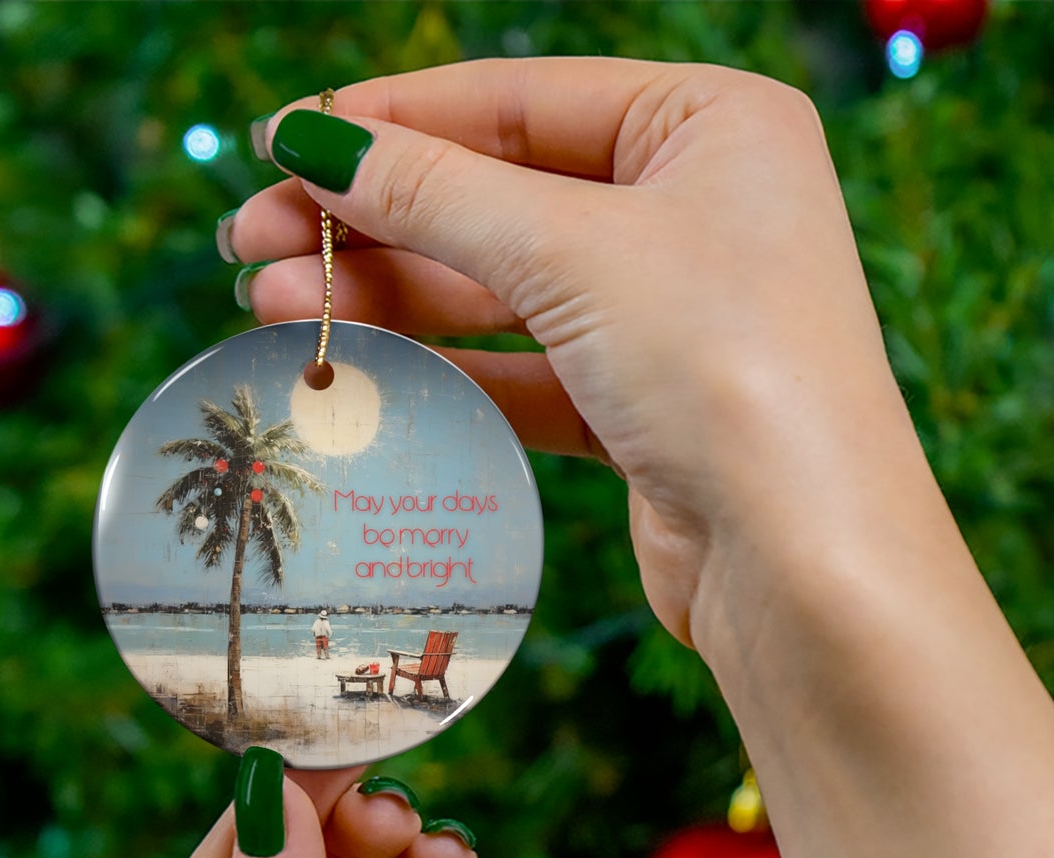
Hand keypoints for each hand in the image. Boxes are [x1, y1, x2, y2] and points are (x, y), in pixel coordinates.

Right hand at [225, 57, 918, 657]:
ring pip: (505, 290)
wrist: (804, 561)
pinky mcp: (647, 409)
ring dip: (391, 297)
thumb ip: (437, 193)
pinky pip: (527, 371)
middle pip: (502, 196)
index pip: (520, 101)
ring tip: (272, 306)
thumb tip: (314, 142)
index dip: (392, 121)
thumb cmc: (725, 368)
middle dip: (373, 220)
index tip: (280, 143)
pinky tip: (358, 368)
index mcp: (712, 125)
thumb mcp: (573, 252)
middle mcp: (699, 210)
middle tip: (250, 242)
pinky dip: (446, 370)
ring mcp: (674, 315)